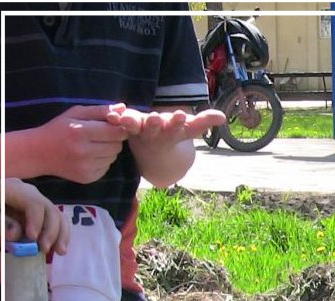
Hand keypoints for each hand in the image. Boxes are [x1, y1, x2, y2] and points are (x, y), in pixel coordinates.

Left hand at [0, 179, 68, 254]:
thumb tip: (16, 235)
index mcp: (15, 189)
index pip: (34, 202)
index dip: (37, 220)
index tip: (32, 238)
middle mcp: (31, 193)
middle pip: (50, 210)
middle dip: (51, 231)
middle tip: (44, 249)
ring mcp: (38, 202)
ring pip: (58, 216)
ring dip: (61, 235)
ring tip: (60, 252)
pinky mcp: (41, 213)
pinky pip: (57, 222)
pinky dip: (60, 236)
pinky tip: (59, 248)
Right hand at [37, 105, 128, 183]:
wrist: (38, 153)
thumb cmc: (58, 129)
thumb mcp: (75, 114)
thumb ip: (100, 110)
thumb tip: (123, 107)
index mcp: (79, 132)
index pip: (115, 132)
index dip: (118, 128)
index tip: (113, 126)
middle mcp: (83, 151)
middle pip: (117, 146)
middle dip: (113, 139)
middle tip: (100, 136)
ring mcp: (85, 167)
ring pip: (113, 157)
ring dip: (108, 151)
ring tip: (92, 145)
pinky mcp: (87, 177)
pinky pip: (106, 168)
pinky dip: (102, 161)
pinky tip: (88, 156)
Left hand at [107, 104, 225, 144]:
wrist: (153, 153)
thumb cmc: (172, 135)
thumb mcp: (189, 129)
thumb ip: (204, 121)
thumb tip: (223, 117)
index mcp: (171, 133)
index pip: (176, 127)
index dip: (178, 122)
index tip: (182, 115)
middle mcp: (155, 134)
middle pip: (155, 129)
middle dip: (156, 123)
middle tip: (156, 117)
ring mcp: (139, 132)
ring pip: (135, 128)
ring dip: (131, 123)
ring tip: (127, 118)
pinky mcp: (125, 128)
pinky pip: (119, 123)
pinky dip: (115, 118)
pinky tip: (111, 113)